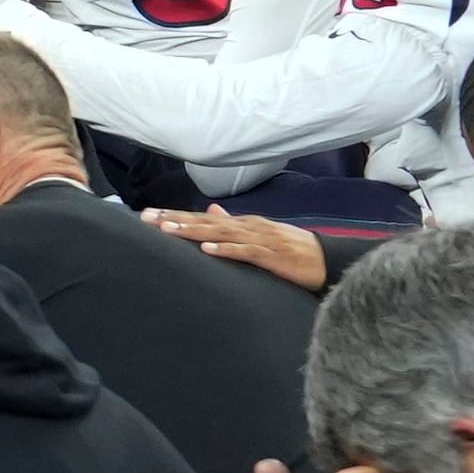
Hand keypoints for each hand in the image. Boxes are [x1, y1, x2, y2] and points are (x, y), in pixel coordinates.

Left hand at [146, 207, 329, 291]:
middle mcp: (248, 227)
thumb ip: (233, 224)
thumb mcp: (259, 233)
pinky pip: (246, 252)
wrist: (326, 260)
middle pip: (206, 222)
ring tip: (168, 230)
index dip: (176, 215)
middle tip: (146, 218)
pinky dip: (226, 250)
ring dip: (194, 231)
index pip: (203, 218)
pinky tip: (207, 249)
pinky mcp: (272, 256)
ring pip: (221, 233)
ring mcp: (260, 240)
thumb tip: (210, 212)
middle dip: (176, 219)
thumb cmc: (291, 249)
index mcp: (243, 224)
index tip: (149, 215)